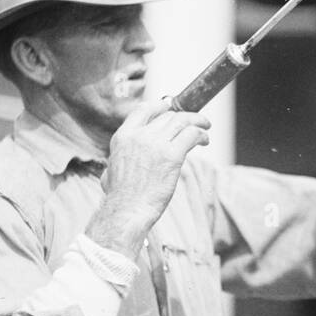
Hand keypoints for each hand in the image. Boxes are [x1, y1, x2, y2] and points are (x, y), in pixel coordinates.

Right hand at [86, 99, 210, 258]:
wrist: (127, 210)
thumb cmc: (120, 199)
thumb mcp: (110, 173)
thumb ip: (117, 164)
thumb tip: (112, 170)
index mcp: (123, 137)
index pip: (144, 109)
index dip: (160, 105)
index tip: (170, 105)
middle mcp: (139, 135)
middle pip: (167, 115)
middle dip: (183, 116)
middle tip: (194, 122)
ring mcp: (156, 144)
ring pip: (182, 121)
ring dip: (197, 121)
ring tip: (205, 127)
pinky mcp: (172, 155)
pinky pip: (192, 135)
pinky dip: (201, 134)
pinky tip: (205, 140)